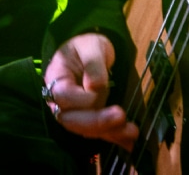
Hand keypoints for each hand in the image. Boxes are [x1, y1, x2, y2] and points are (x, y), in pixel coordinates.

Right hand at [45, 33, 136, 147]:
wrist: (89, 54)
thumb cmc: (86, 47)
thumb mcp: (90, 46)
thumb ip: (93, 64)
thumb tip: (95, 87)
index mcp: (56, 78)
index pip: (64, 96)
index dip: (82, 97)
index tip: (101, 87)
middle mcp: (59, 101)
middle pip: (72, 120)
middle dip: (97, 122)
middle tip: (120, 116)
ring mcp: (73, 114)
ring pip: (86, 131)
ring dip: (109, 132)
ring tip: (132, 131)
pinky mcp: (87, 121)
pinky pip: (98, 133)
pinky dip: (114, 137)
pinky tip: (129, 141)